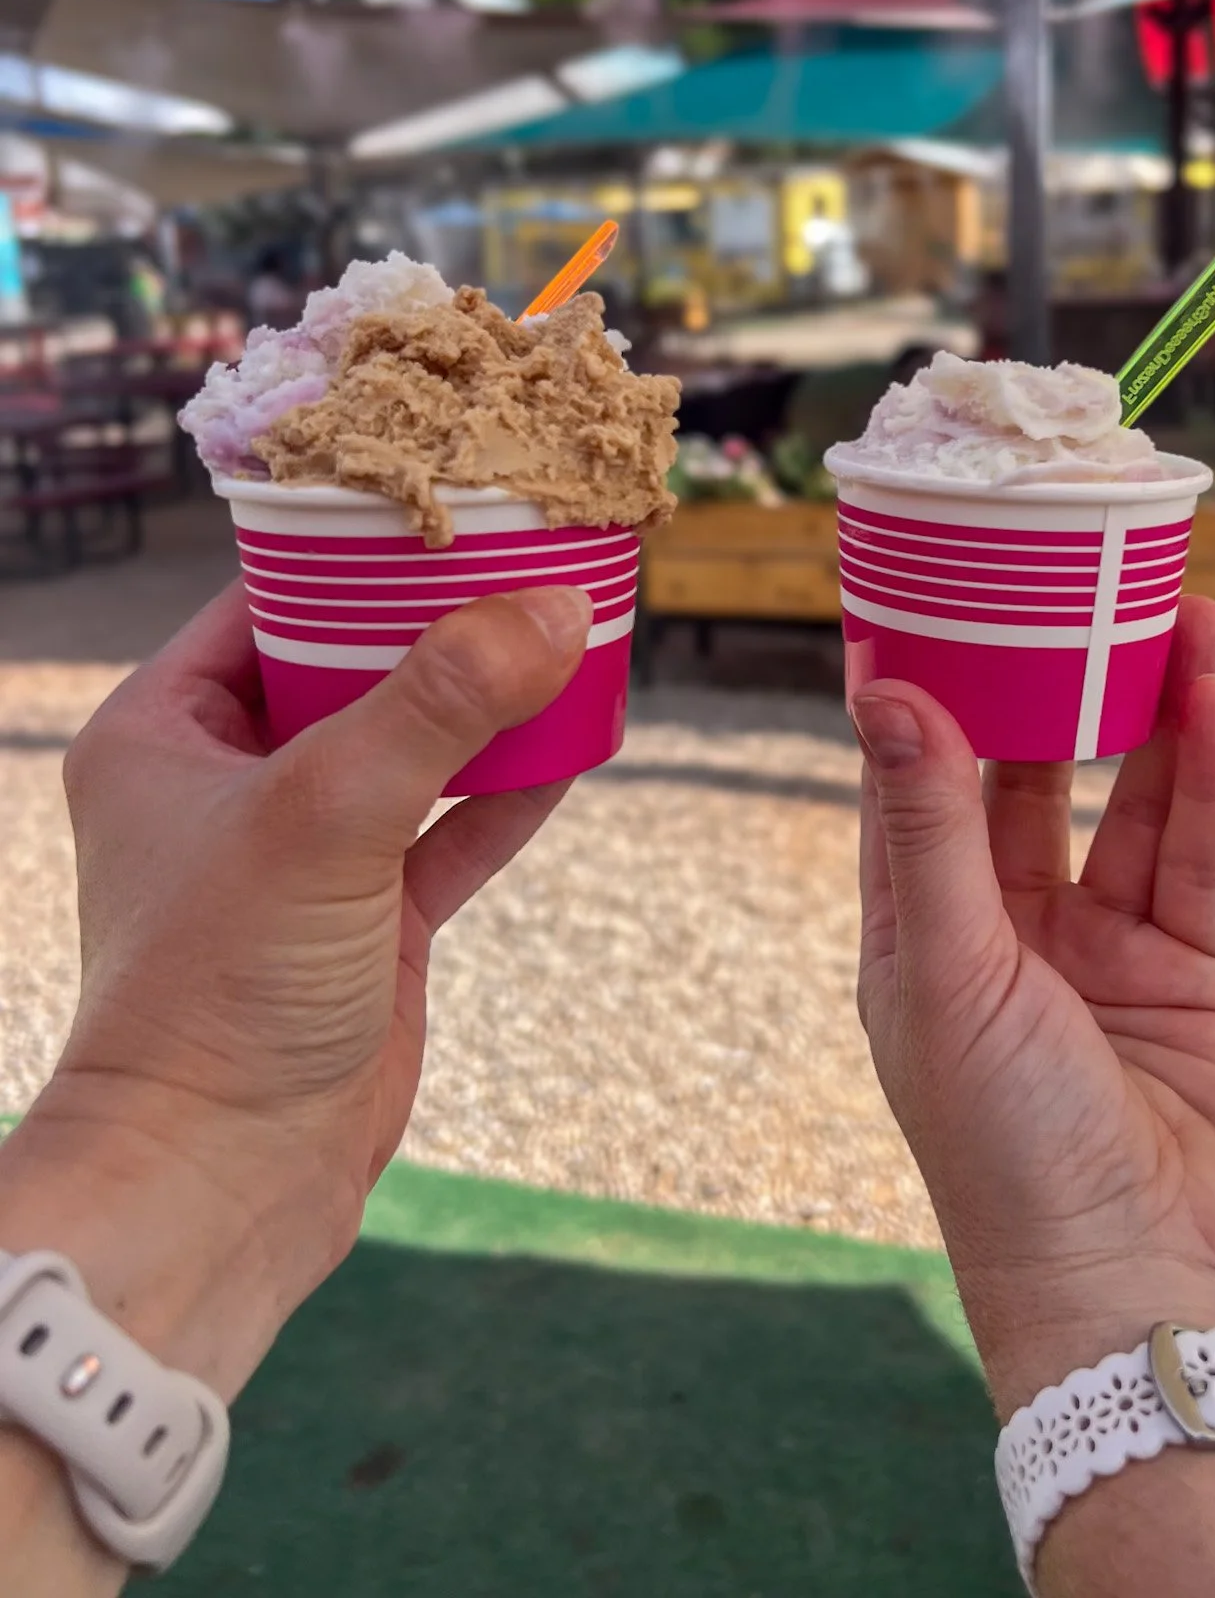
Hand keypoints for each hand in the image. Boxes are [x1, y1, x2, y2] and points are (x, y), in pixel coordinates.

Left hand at [0, 580, 589, 1397]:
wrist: (221, 1186)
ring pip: (412, 744)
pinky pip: (451, 828)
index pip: (269, 598)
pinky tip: (579, 742)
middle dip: (443, 619)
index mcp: (165, 732)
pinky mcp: (368, 919)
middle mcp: (228, 782)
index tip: (456, 499)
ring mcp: (303, 853)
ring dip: (488, 701)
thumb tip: (555, 609)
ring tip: (574, 633)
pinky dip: (511, 789)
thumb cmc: (222, 991)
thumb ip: (439, 705)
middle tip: (533, 554)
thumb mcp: (327, 816)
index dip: (361, 548)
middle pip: (352, 663)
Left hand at [852, 597, 1214, 1419]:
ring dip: (1151, 714)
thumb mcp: (949, 975)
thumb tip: (880, 693)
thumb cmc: (1007, 1156)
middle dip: (1054, 686)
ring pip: (1126, 804)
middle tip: (1079, 588)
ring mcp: (1102, 955)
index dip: (924, 693)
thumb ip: (928, 831)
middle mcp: (1005, 937)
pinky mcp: (1192, 978)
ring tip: (1181, 617)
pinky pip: (1199, 859)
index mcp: (917, 940)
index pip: (910, 787)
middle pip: (1027, 779)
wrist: (1145, 1297)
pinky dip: (1209, 784)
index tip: (935, 593)